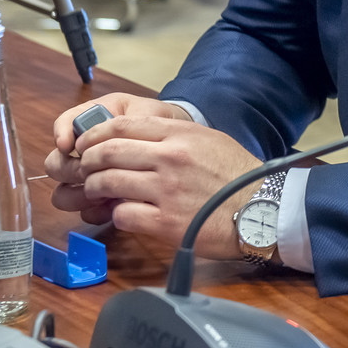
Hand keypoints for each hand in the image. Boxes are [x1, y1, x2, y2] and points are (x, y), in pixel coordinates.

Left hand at [44, 94, 262, 258]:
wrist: (262, 209)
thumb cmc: (237, 175)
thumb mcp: (209, 140)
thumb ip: (174, 136)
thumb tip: (136, 138)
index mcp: (180, 134)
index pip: (121, 125)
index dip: (94, 134)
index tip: (85, 143)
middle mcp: (170, 158)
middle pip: (108, 151)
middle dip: (88, 160)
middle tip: (85, 168)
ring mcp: (166, 190)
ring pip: (108, 183)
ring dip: (95, 188)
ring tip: (97, 193)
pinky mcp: (166, 221)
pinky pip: (123, 214)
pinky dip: (117, 214)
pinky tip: (124, 214)